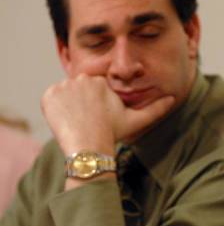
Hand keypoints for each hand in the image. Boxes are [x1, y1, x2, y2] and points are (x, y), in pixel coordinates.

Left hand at [41, 74, 174, 154]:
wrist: (89, 146)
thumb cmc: (113, 133)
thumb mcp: (136, 120)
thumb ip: (156, 108)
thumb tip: (173, 99)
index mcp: (100, 81)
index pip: (94, 88)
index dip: (95, 103)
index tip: (97, 116)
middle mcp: (80, 79)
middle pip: (79, 89)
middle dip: (82, 103)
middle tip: (88, 121)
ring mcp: (62, 87)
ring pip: (66, 94)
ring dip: (69, 105)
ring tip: (78, 122)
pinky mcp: (48, 97)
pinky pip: (52, 100)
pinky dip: (56, 109)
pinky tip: (67, 121)